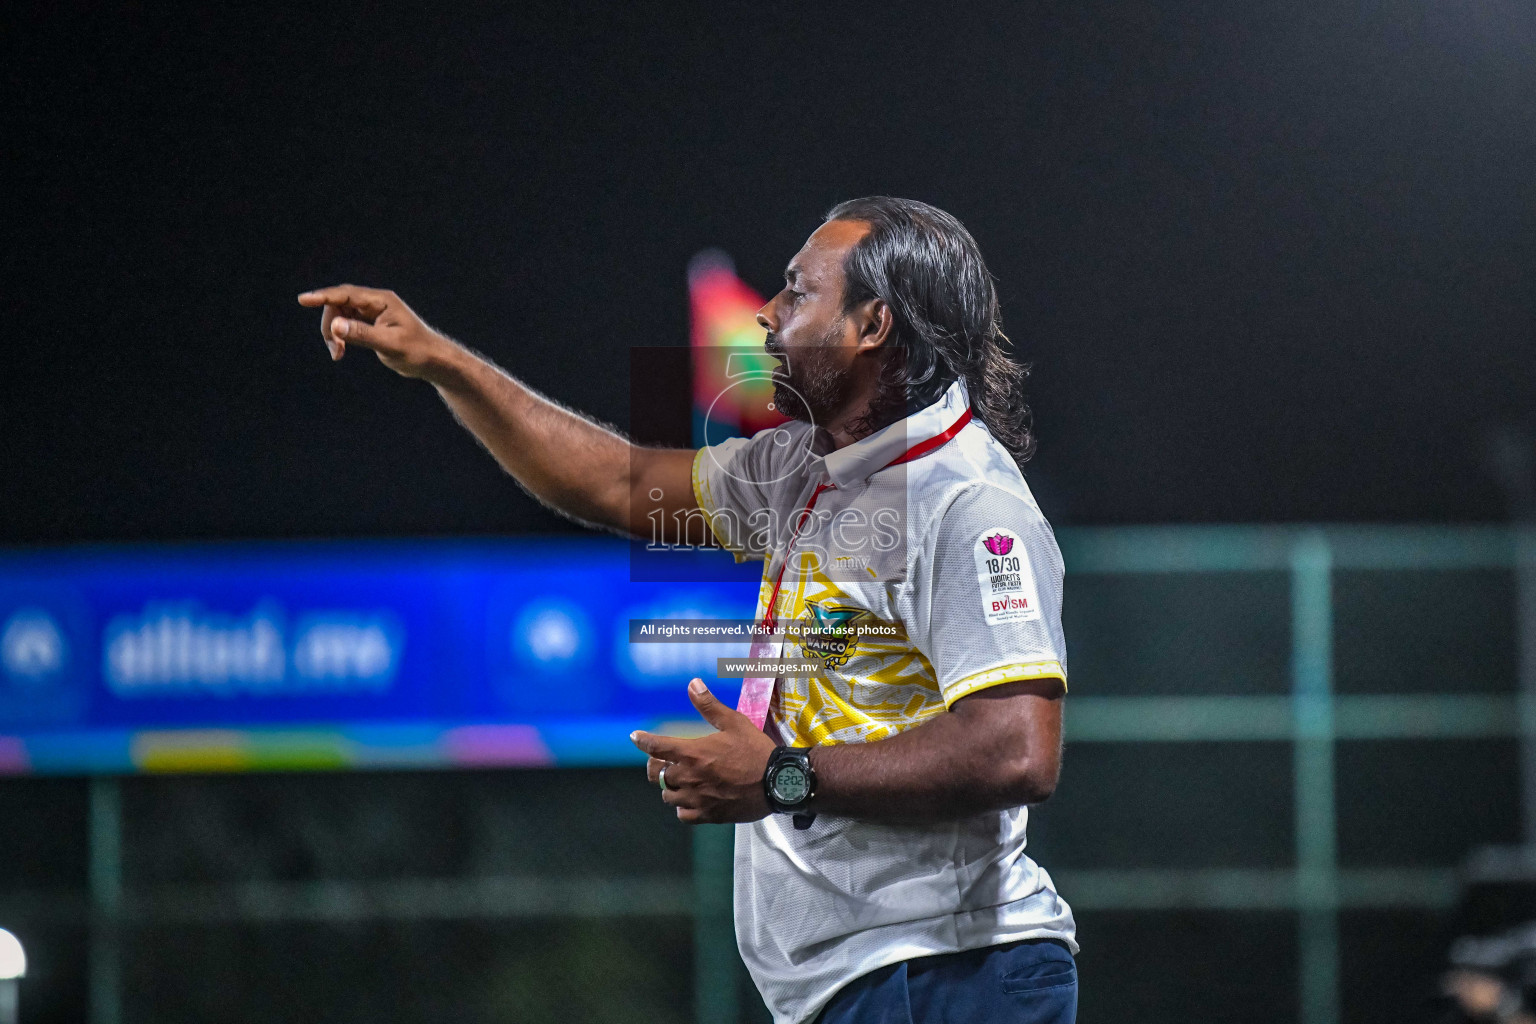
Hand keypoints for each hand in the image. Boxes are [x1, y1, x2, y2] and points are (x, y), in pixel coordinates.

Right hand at [297, 285, 454, 379]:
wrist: (432, 360)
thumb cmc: (417, 351)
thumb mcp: (389, 345)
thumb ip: (362, 334)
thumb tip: (336, 325)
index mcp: (382, 301)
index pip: (347, 294)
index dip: (323, 296)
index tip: (303, 299)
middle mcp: (376, 303)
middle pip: (339, 304)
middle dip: (330, 324)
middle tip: (334, 350)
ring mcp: (372, 312)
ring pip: (340, 314)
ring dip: (333, 332)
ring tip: (337, 354)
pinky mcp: (370, 323)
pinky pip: (346, 323)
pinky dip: (339, 336)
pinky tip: (340, 352)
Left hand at [632, 678, 777, 823]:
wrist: (777, 782)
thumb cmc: (755, 751)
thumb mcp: (734, 723)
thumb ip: (709, 706)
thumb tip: (692, 684)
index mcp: (693, 753)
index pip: (656, 747)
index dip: (642, 740)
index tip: (635, 737)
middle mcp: (689, 777)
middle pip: (657, 775)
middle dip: (658, 766)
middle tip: (665, 761)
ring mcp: (697, 798)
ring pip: (668, 796)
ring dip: (670, 787)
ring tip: (680, 781)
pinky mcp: (708, 815)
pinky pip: (683, 814)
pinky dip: (683, 807)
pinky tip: (690, 800)